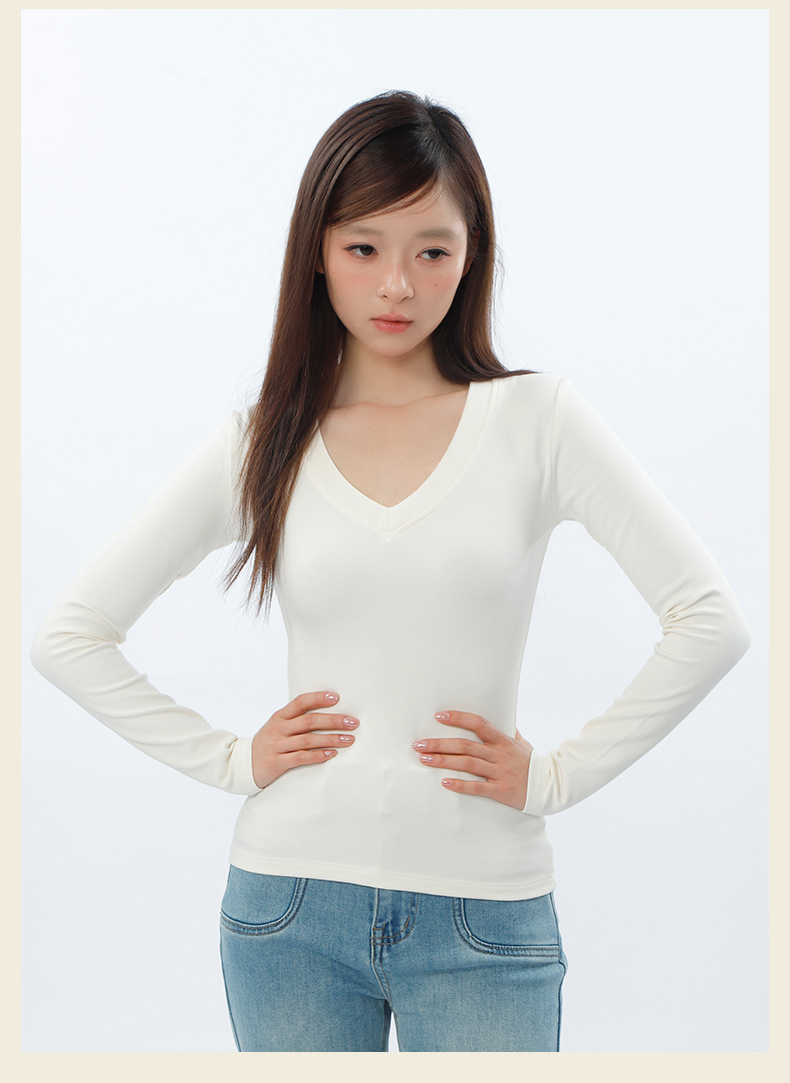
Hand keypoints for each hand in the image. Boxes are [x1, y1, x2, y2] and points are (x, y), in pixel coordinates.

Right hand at [251, 690, 357, 789]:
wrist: (243, 764)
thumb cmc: (268, 743)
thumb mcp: (277, 726)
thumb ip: (296, 719)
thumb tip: (326, 711)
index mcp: (280, 716)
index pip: (300, 702)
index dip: (318, 698)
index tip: (337, 697)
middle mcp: (279, 728)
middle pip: (309, 721)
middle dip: (333, 721)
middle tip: (353, 722)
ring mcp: (277, 745)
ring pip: (308, 740)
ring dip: (331, 739)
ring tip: (349, 739)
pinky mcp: (277, 762)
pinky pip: (300, 758)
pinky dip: (318, 755)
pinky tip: (332, 754)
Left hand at [412, 711, 533, 809]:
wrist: (550, 785)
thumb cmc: (531, 762)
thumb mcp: (521, 743)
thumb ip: (508, 732)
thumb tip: (501, 719)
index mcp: (502, 740)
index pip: (478, 723)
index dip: (458, 718)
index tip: (439, 716)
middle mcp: (499, 754)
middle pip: (466, 745)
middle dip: (440, 744)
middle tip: (419, 744)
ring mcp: (499, 772)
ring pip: (467, 764)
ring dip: (444, 761)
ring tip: (425, 759)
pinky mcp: (500, 790)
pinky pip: (477, 788)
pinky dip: (460, 785)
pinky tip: (444, 782)